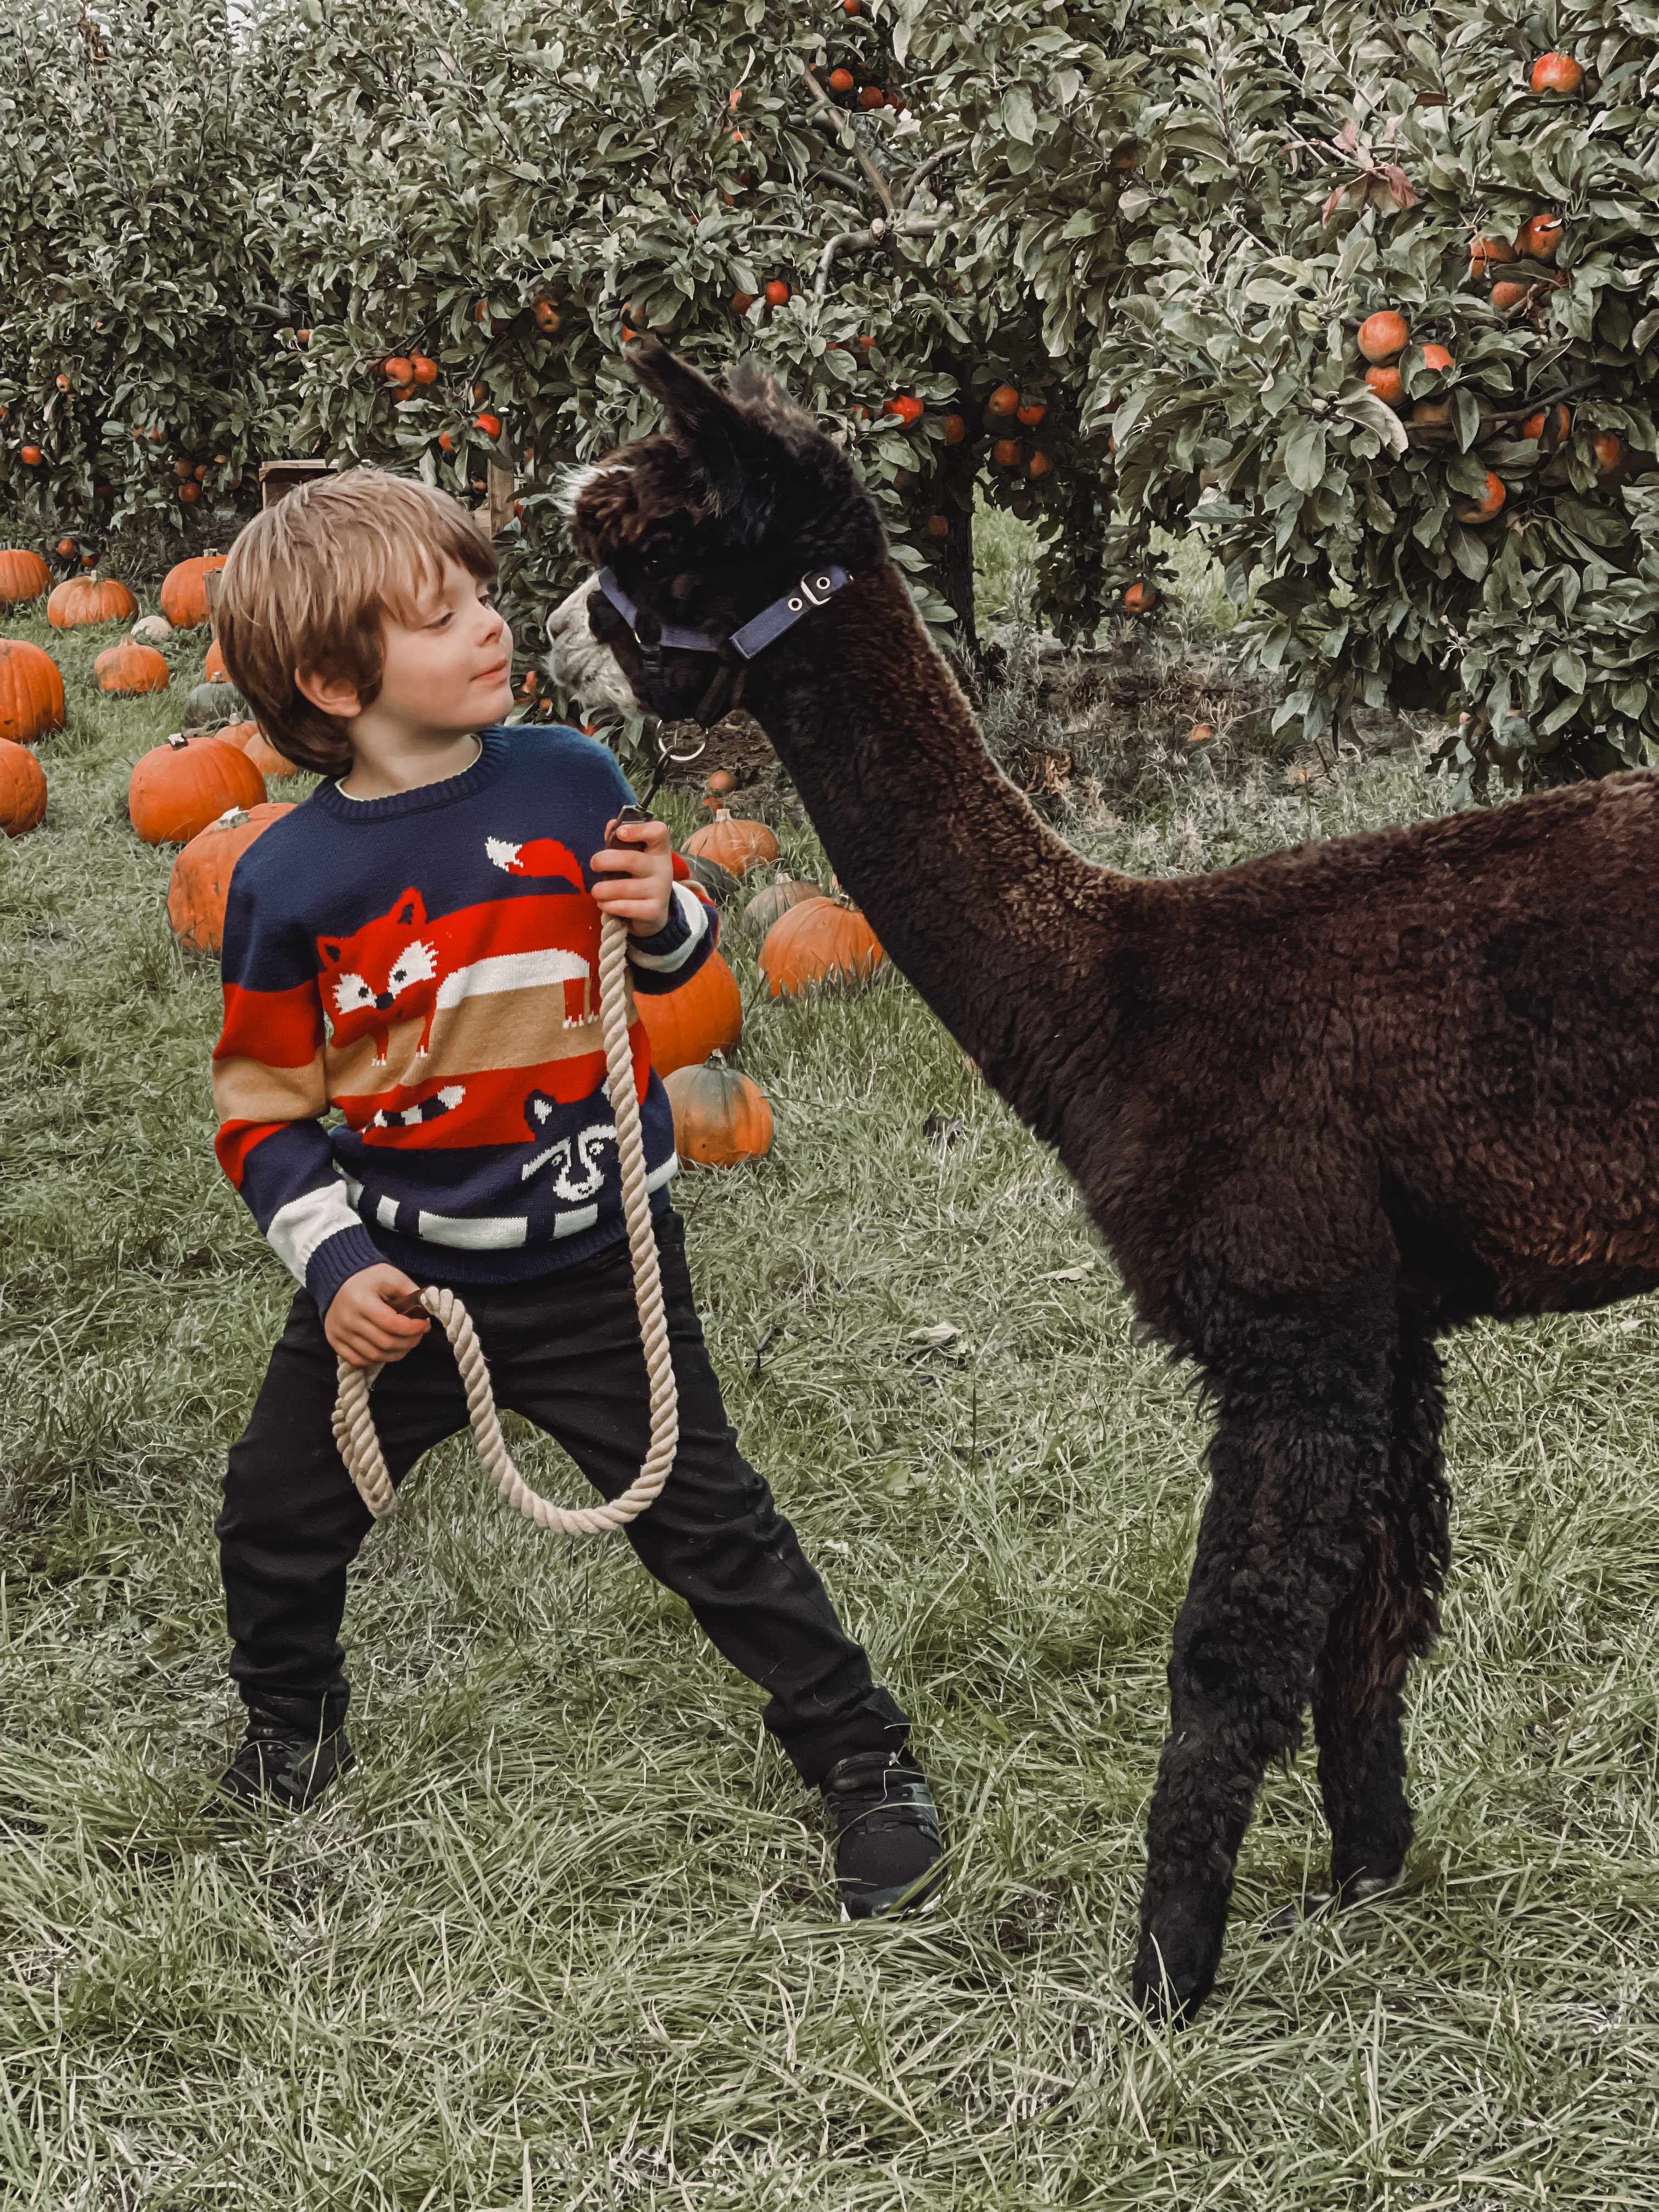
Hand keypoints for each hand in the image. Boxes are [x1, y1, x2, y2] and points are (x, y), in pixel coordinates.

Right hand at [325, 1265, 430, 1369]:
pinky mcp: (334, 1340)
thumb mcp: (391, 1276)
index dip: (413, 1328)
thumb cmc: (368, 1277)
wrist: (338, 1278)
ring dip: (396, 1354)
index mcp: (361, 1301)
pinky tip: (386, 1351)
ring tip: (406, 1344)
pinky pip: (357, 1360)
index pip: (391, 1324)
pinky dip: (375, 1360)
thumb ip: (410, 1291)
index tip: (425, 1325)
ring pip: (373, 1356)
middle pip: (385, 1343)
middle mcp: (347, 1319)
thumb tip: (426, 1309)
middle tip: (418, 1335)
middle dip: (409, 1342)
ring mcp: (339, 1332)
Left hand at [591, 816, 673, 936]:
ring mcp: (660, 890)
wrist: (655, 911)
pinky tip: (604, 904)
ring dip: (602, 889)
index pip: (658, 832)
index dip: (639, 830)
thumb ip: (620, 841)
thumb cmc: (638, 877)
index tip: (620, 833)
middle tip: (593, 864)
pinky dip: (608, 905)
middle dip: (604, 861)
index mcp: (658, 850)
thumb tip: (611, 826)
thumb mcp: (634, 857)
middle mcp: (662, 868)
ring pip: (623, 887)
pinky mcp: (653, 911)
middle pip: (631, 859)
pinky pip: (624, 907)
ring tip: (596, 891)